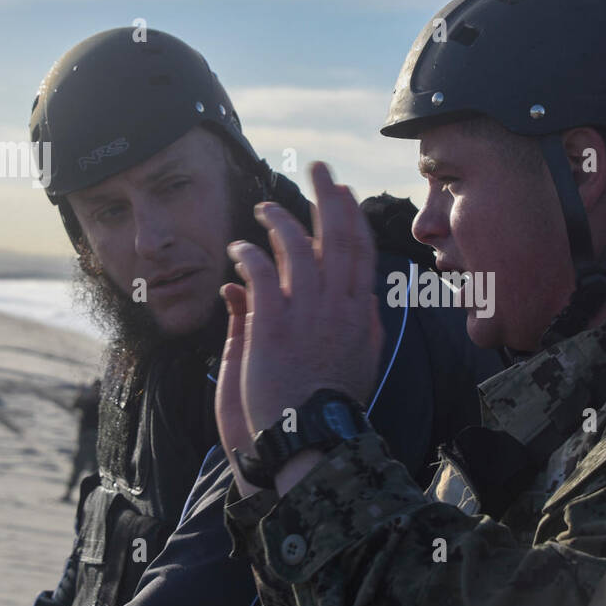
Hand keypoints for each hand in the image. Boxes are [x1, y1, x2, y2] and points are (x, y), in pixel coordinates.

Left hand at [215, 162, 382, 478]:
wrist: (311, 437)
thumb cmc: (332, 405)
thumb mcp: (362, 362)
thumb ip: (365, 328)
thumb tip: (367, 302)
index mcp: (359, 313)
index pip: (360, 251)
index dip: (351, 217)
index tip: (344, 192)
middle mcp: (337, 305)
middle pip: (335, 236)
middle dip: (327, 196)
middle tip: (318, 168)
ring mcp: (306, 312)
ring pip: (297, 247)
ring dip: (280, 220)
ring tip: (264, 209)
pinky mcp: (273, 323)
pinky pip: (262, 272)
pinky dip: (249, 254)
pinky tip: (238, 249)